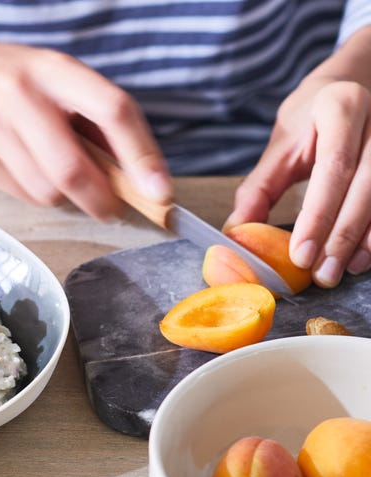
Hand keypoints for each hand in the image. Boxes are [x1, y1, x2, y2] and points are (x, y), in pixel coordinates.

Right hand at [0, 27, 172, 219]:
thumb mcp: (62, 84)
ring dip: (66, 198)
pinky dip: (38, 196)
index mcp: (56, 69)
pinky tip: (33, 174)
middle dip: (99, 199)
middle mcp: (21, 94)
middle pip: (71, 167)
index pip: (112, 110)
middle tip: (112, 209)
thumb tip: (141, 179)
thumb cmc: (22, 84)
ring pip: (46, 191)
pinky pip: (23, 196)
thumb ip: (98, 125)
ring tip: (63, 180)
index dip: (140, 156)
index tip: (159, 192)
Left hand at [228, 31, 370, 287]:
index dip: (318, 215)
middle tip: (321, 275)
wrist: (354, 83)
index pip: (333, 167)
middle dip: (341, 237)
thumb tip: (235, 234)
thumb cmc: (312, 119)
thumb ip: (258, 189)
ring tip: (339, 272)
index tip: (300, 255)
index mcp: (340, 107)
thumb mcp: (280, 145)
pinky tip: (360, 258)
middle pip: (366, 186)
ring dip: (364, 240)